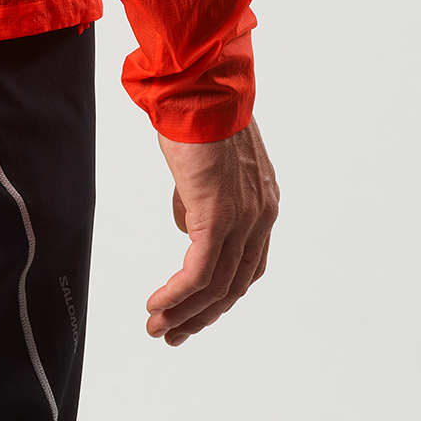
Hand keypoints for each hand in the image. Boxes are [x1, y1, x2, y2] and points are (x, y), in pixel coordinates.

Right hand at [146, 116, 277, 344]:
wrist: (199, 86)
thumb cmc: (196, 112)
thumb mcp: (203, 166)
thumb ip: (199, 199)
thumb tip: (186, 228)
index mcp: (262, 204)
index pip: (247, 267)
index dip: (220, 294)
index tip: (194, 310)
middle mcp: (261, 217)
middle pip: (234, 285)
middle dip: (201, 315)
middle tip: (173, 334)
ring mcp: (243, 219)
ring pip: (216, 286)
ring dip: (184, 313)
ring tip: (158, 328)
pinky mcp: (218, 217)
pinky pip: (198, 272)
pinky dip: (177, 294)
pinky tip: (158, 305)